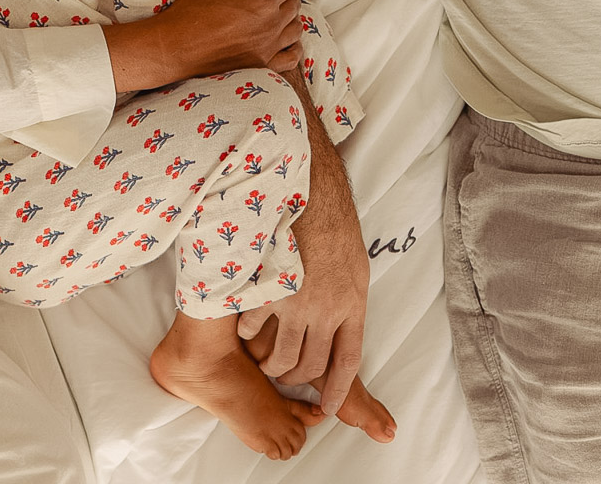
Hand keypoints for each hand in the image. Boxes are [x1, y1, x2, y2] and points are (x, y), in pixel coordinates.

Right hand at [103, 0, 301, 91]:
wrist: (176, 46)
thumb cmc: (194, 9)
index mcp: (263, 0)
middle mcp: (271, 24)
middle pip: (293, 3)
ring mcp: (269, 47)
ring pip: (295, 28)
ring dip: (288, 18)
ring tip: (271, 14)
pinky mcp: (263, 65)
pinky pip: (292, 57)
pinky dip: (291, 46)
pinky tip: (280, 38)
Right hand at [237, 156, 368, 416]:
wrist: (309, 193)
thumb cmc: (332, 227)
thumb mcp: (355, 269)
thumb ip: (348, 303)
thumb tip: (342, 329)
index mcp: (352, 306)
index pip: (347, 363)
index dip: (335, 389)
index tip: (326, 408)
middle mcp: (326, 311)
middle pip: (310, 365)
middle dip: (296, 379)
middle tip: (285, 377)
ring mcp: (296, 303)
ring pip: (281, 356)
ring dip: (270, 364)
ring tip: (264, 361)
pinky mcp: (268, 291)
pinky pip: (253, 329)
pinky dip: (248, 334)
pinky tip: (245, 329)